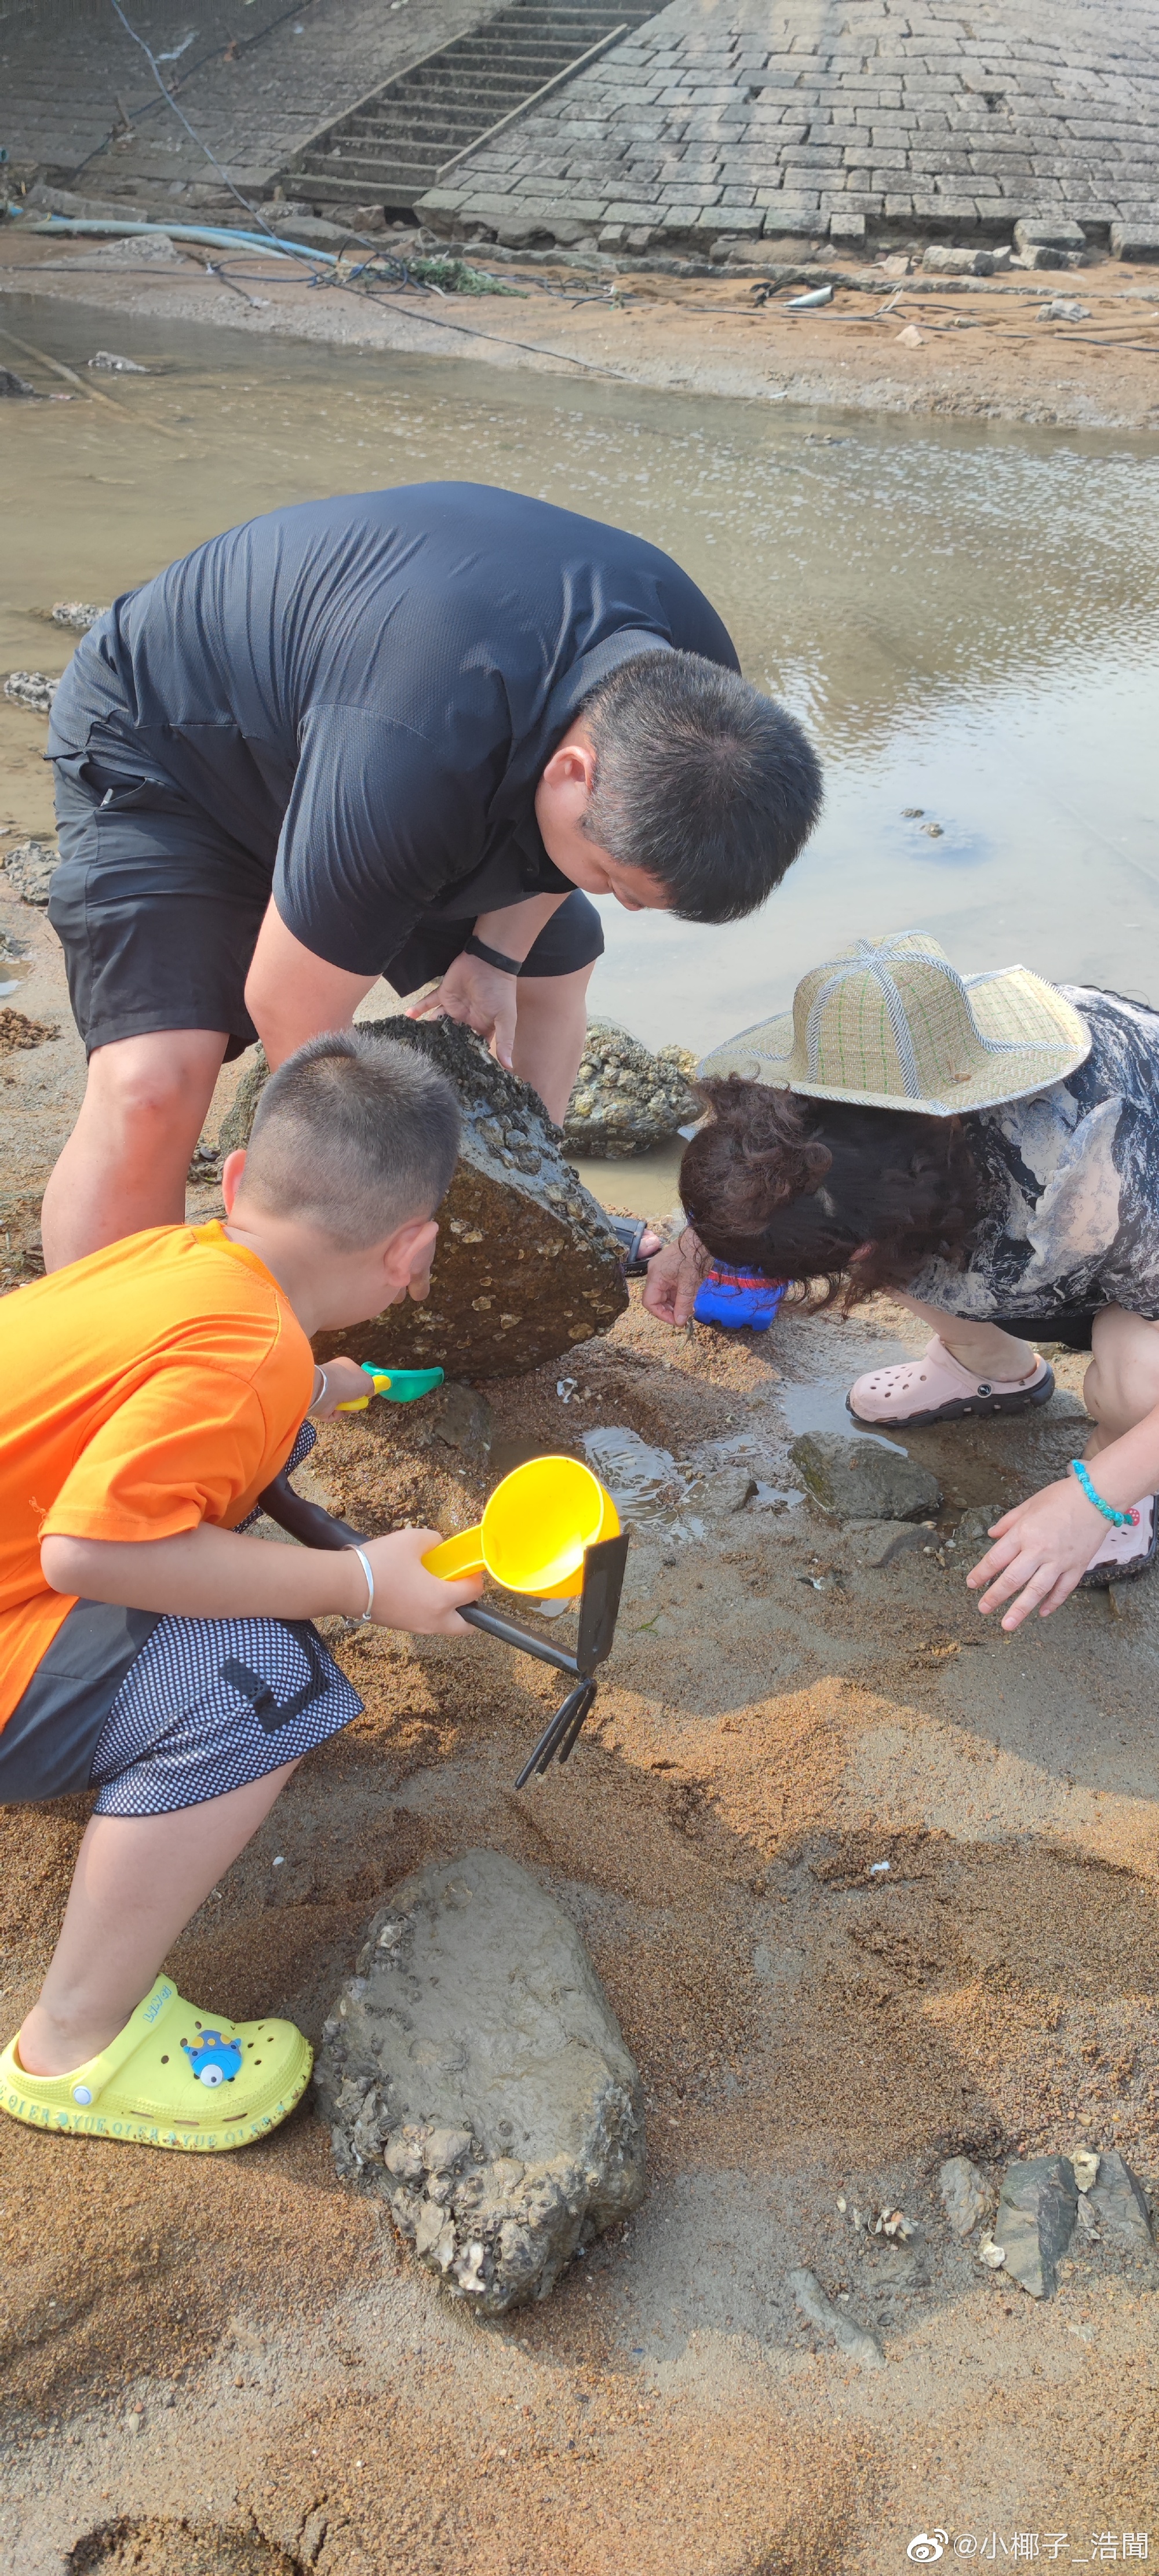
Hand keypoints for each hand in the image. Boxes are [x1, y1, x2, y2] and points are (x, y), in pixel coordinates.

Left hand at [311, 1358, 375, 1416]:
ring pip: (342, 1404)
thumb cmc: (346, 1380)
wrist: (325, 1390)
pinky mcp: (321, 1405)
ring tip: (348, 1407)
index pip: (355, 1376)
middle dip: (355, 1400)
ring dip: (348, 1408)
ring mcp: (327, 1392)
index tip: (366, 1392)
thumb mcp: (367, 1381)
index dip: (361, 1385)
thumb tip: (369, 1392)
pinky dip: (338, 1414)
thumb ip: (371, 1386)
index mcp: (344, 1367)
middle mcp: (334, 1379)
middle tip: (358, 1402)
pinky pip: (333, 1413)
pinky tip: (338, 1410)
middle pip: (349, 1393)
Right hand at [359, 1527, 482, 1634]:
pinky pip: (427, 1623)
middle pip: (466, 1625)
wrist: (345, 1585)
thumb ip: (434, 1541)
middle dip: (469, 1608)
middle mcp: (434, 1620)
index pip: (474, 1594)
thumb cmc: (381, 1563)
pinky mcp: (403, 1628)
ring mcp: (417, 1628)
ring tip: (435, 1585)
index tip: (467, 1567)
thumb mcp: (412, 1540)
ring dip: (449, 1610)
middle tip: (458, 1586)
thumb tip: (438, 1546)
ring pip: (446, 1626)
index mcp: (441, 1600)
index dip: (475, 1578)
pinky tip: (416, 1590)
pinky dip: (430, 1611)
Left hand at [407, 954, 517, 1072]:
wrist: (489, 962)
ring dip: (428, 1031)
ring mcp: (453, 1008)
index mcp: (481, 1028)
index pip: (471, 1046)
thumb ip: (505, 1041)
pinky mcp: (443, 994)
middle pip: (451, 1037)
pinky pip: (428, 1003)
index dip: (465, 1057)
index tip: (455, 1072)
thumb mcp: (506, 1018)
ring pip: (437, 1022)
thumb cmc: (501, 992)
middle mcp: (466, 1020)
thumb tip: (509, 1067)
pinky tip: (407, 1017)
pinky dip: (417, 1009)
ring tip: (415, 1044)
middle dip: (442, 1047)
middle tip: (428, 1062)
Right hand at [641, 1231, 701, 1327]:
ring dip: (676, 1303)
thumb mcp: (690, 1283)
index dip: (661, 1314)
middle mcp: (656, 1274)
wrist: (703, 1238)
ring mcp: (663, 1271)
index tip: (677, 1321)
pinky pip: (672, 1287)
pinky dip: (679, 1295)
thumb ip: (683, 1304)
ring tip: (689, 1309)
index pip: (649, 1302)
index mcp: (655, 1276)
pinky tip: (689, 1300)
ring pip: (665, 1294)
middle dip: (670, 1310)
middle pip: (656, 1299)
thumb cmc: (694, 1257)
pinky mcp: (671, 1270)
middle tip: (685, 1316)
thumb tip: (679, 1322)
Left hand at [965, 1475, 1104, 1629]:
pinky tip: (1041, 1613)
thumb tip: (992, 1535)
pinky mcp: (1077, 1567)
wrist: (1097, 1498)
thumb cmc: (1061, 1497)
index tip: (971, 1584)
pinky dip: (1052, 1603)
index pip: (997, 1558)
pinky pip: (1063, 1590)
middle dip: (995, 1596)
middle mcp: (1039, 1550)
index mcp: (1024, 1533)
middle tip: (983, 1609)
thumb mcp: (1028, 1504)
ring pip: (1037, 1590)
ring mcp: (1059, 1561)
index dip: (981, 1573)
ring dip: (1021, 1609)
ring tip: (1007, 1624)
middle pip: (1013, 1579)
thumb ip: (1008, 1522)